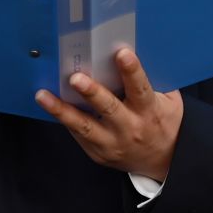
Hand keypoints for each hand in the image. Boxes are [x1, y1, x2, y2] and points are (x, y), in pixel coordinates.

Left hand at [34, 47, 183, 181]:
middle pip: (109, 109)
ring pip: (84, 126)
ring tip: (43, 96)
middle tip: (75, 78)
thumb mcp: (169, 101)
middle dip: (91, 93)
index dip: (132, 71)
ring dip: (62, 110)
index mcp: (149, 111)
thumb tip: (131, 51)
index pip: (141, 90)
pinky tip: (49, 105)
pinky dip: (64, 119)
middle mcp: (130, 128)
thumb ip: (152, 81)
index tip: (122, 53)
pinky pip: (78, 134)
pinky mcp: (98, 153)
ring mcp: (112, 144)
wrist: (163, 161)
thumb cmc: (164, 121)